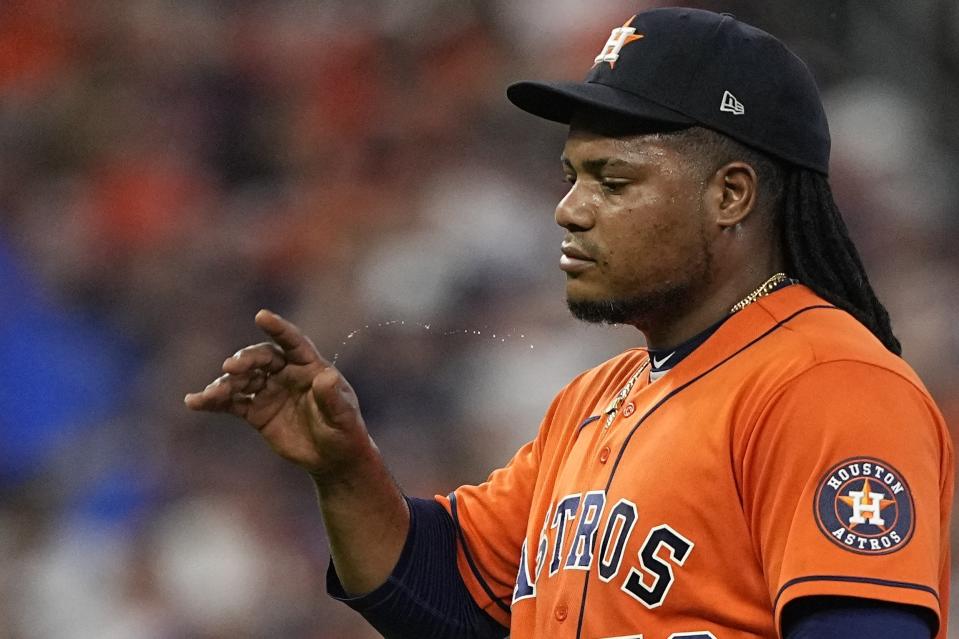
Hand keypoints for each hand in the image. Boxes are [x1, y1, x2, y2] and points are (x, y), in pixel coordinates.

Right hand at [185, 310, 372, 481]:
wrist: (333, 458)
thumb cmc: (345, 433)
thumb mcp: (344, 417)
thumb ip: (333, 398)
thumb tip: (328, 376)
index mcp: (310, 367)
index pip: (293, 342)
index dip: (278, 329)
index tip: (261, 316)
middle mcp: (287, 373)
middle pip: (261, 358)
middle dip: (245, 360)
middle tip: (231, 367)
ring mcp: (269, 390)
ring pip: (242, 379)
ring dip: (224, 383)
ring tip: (210, 395)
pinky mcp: (256, 411)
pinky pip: (231, 402)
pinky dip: (213, 401)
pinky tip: (194, 402)